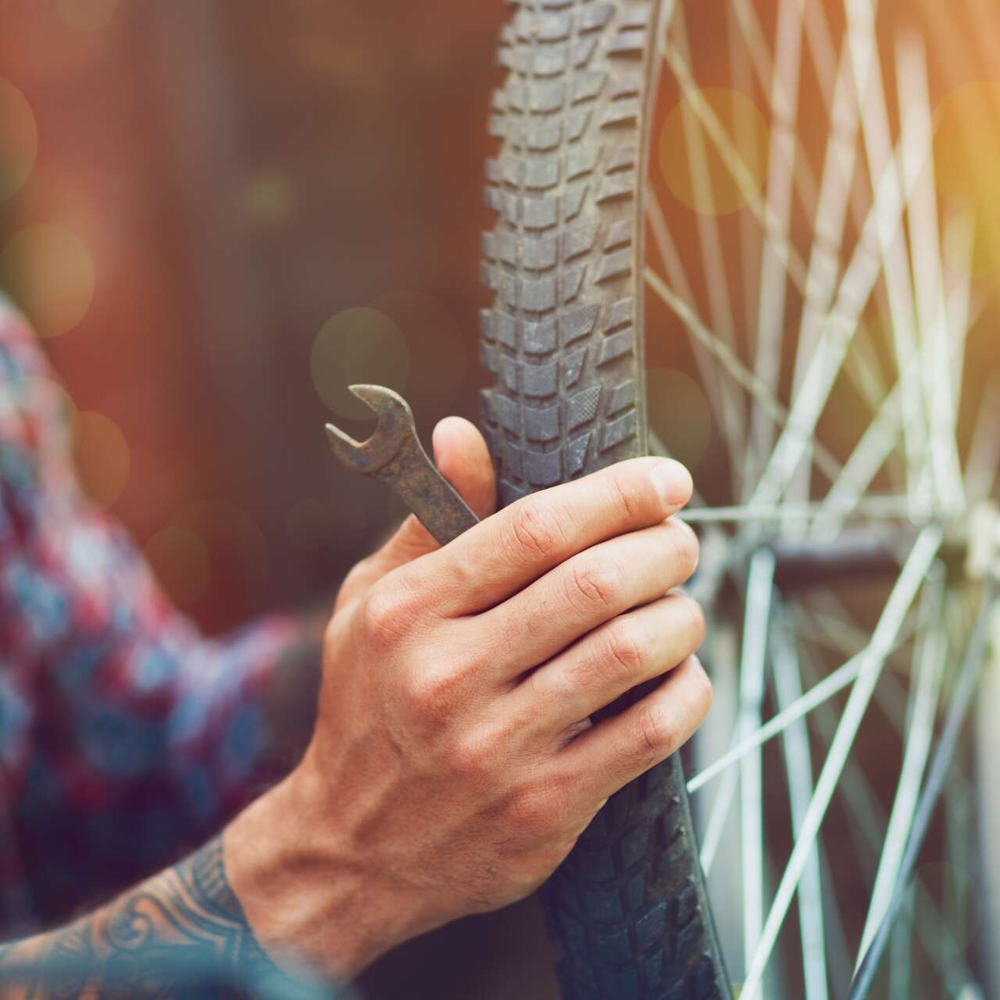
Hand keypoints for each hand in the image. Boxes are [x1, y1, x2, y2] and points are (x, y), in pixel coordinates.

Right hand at [226, 420, 710, 980]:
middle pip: (595, 585)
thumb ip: (429, 519)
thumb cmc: (369, 705)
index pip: (535, 529)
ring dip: (680, 615)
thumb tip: (462, 432)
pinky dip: (686, 692)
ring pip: (629, 653)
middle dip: (663, 548)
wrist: (350, 849)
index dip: (618, 494)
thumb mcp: (372, 602)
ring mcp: (495, 748)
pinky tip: (681, 673)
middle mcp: (448, 676)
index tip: (667, 480)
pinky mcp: (541, 809)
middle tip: (682, 541)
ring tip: (681, 603)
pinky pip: (647, 734)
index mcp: (409, 612)